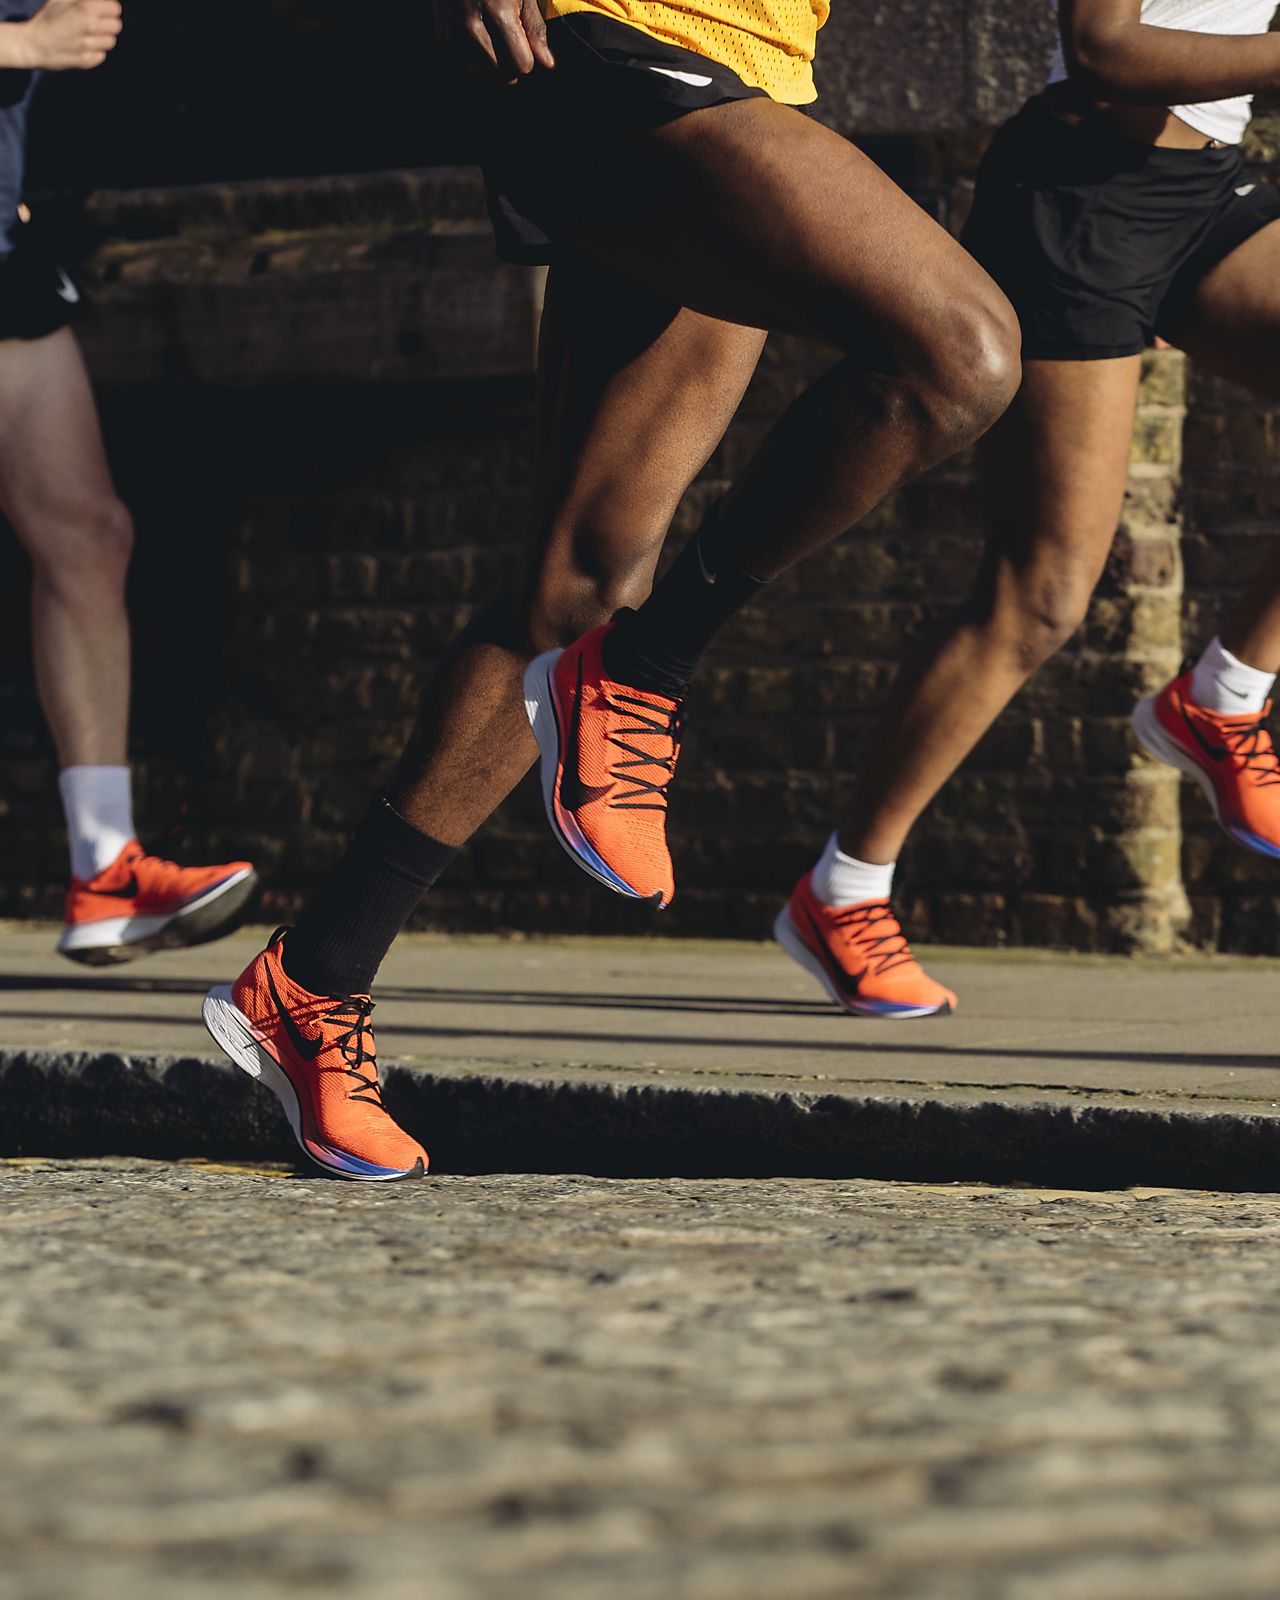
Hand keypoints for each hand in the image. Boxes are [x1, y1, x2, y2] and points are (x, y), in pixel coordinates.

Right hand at [19, 0, 122, 70]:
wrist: (33, 43)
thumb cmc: (46, 18)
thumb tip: (94, 0)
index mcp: (86, 8)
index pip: (115, 8)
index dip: (109, 7)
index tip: (102, 9)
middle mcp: (91, 27)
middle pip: (116, 25)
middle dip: (108, 22)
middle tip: (96, 22)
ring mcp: (90, 46)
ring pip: (111, 41)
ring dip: (102, 37)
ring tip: (87, 34)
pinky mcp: (88, 61)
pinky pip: (102, 55)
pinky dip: (95, 51)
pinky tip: (82, 46)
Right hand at [435, 0, 553, 84]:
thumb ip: (534, 27)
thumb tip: (548, 63)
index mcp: (497, 12)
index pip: (522, 65)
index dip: (527, 55)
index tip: (523, 39)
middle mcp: (471, 26)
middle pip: (504, 75)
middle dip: (511, 62)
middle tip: (509, 38)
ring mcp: (453, 32)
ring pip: (485, 75)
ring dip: (494, 63)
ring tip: (494, 36)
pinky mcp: (443, 37)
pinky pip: (468, 66)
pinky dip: (477, 56)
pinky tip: (478, 33)